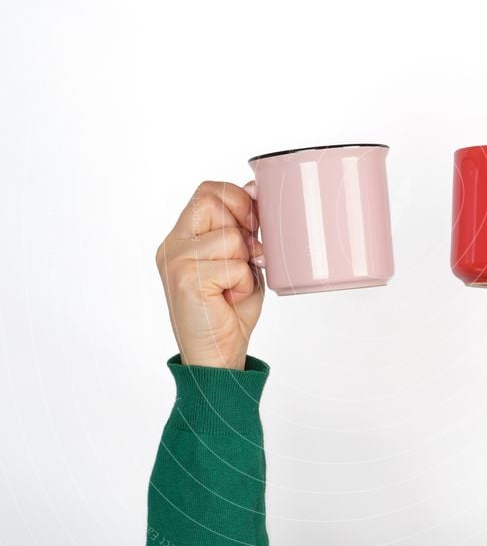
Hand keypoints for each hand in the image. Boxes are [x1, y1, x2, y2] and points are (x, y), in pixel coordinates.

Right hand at [155, 180, 264, 369]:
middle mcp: (173, 245)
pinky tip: (229, 299)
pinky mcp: (185, 279)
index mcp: (182, 237)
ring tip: (233, 286)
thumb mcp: (241, 261)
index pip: (207, 191)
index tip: (250, 227)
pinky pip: (233, 264)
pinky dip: (243, 283)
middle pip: (213, 201)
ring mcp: (175, 261)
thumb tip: (255, 188)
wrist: (217, 357)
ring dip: (244, 263)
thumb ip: (243, 228)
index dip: (236, 201)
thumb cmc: (230, 311)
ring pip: (230, 236)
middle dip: (241, 230)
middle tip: (242, 262)